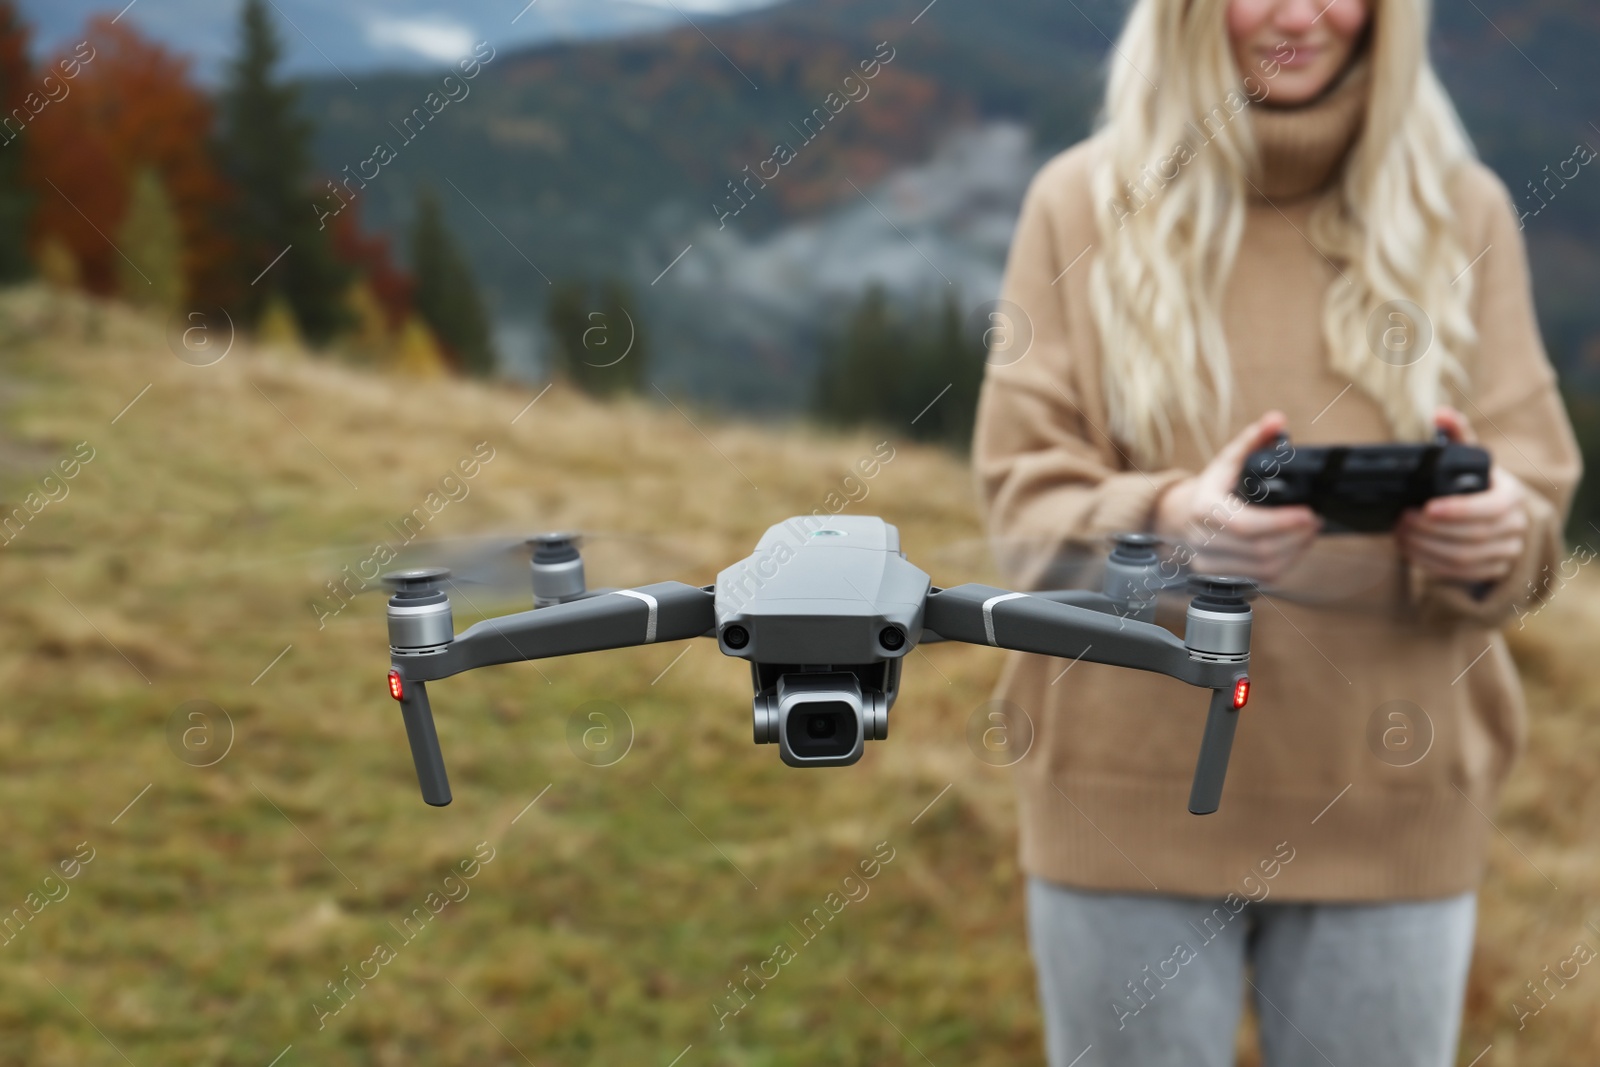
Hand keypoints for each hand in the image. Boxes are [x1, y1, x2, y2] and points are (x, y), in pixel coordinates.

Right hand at [1152, 410, 1321, 583]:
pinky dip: (1286, 564)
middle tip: (1315, 520)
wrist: (1182, 519)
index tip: (1308, 513)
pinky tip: (1294, 547)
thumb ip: (1254, 440)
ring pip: (1265, 569)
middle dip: (1296, 537)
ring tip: (1308, 532)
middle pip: (1260, 550)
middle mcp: (1202, 541)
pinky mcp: (1223, 580)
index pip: (1245, 525)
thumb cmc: (1211, 489)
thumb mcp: (1228, 461)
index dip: (1281, 522)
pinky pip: (1263, 579)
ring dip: (1295, 551)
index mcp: (1203, 510)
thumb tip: (1276, 420)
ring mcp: (1210, 565)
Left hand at [1395, 407, 1527, 583]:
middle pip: (1471, 535)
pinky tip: (1409, 550)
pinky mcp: (1490, 571)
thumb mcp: (1472, 458)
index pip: (1489, 508)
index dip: (1458, 510)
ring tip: (1400, 533)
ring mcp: (1505, 552)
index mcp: (1511, 497)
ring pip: (1462, 557)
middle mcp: (1514, 527)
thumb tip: (1441, 414)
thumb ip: (1457, 435)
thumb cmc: (1478, 484)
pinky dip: (1428, 563)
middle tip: (1402, 519)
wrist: (1498, 518)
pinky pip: (1457, 574)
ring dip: (1425, 547)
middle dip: (1431, 529)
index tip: (1426, 507)